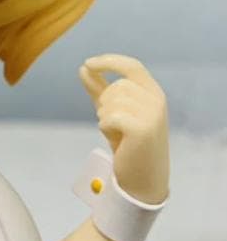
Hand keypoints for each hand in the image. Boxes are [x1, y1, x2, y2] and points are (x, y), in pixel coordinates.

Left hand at [79, 54, 169, 204]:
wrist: (141, 178)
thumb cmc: (127, 143)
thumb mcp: (111, 112)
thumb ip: (99, 90)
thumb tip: (83, 68)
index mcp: (154, 92)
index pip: (132, 66)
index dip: (109, 61)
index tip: (87, 63)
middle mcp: (157, 100)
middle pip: (118, 86)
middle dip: (105, 104)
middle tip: (113, 125)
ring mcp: (153, 114)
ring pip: (113, 101)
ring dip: (105, 117)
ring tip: (117, 133)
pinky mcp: (144, 129)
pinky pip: (111, 117)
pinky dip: (106, 127)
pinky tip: (116, 140)